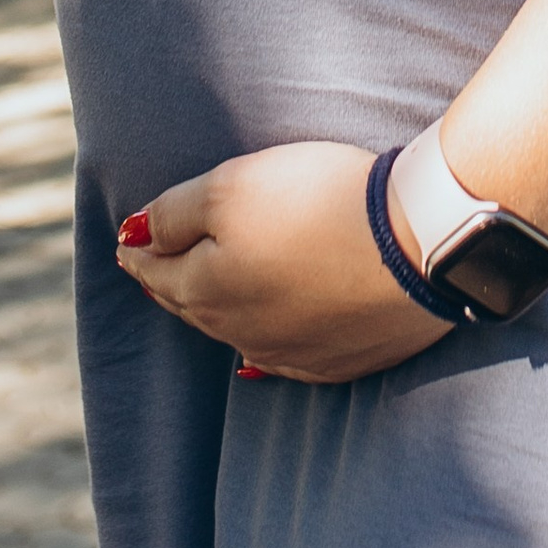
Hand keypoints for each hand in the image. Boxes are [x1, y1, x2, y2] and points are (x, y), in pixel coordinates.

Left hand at [116, 142, 450, 382]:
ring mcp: (292, 355)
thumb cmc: (319, 203)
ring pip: (236, 333)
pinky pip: (286, 359)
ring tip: (201, 294)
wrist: (418, 243)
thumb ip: (174, 212)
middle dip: (171, 282)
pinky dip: (265, 343)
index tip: (129, 241)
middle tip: (154, 265)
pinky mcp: (340, 361)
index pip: (157, 270)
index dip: (142, 249)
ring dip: (216, 312)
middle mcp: (241, 333)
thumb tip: (135, 235)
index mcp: (207, 290)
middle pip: (192, 305)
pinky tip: (256, 355)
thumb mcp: (232, 185)